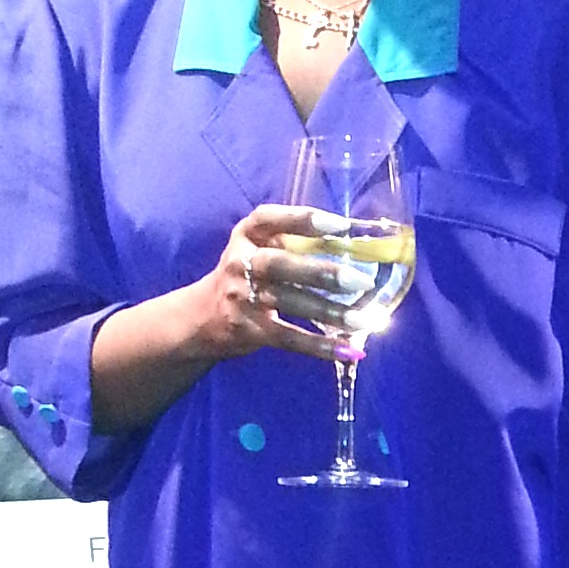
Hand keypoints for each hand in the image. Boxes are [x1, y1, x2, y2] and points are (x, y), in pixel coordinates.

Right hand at [205, 206, 368, 364]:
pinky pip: (289, 337)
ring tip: (365, 319)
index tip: (342, 226)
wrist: (203, 317)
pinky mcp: (248, 329)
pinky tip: (347, 349)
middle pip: (281, 265)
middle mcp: (240, 262)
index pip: (270, 218)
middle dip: (322, 273)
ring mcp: (242, 297)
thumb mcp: (260, 249)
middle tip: (361, 282)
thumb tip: (356, 247)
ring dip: (331, 313)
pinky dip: (319, 345)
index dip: (304, 220)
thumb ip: (296, 243)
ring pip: (290, 303)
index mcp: (247, 235)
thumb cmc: (247, 275)